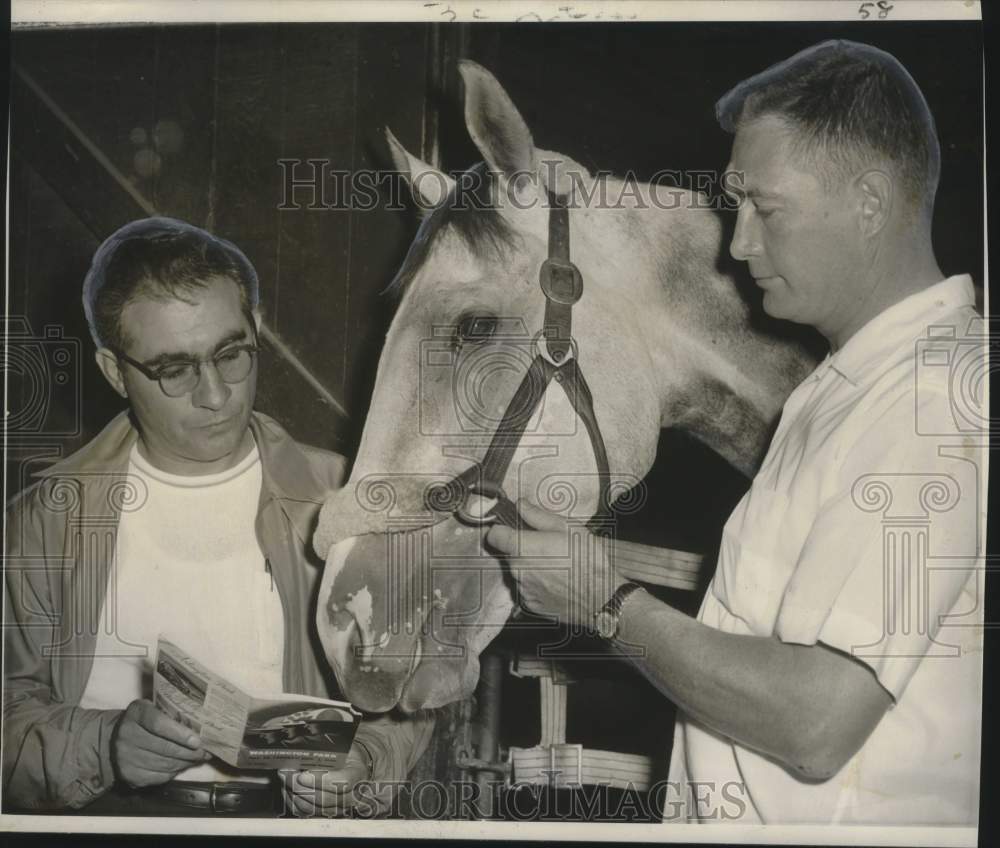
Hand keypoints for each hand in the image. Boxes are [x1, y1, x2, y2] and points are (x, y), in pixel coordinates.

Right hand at [112, 699, 209, 787]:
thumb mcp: (155, 708)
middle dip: (189, 752)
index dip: (180, 734)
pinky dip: (174, 772)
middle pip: (164, 747)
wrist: (116, 738)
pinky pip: (158, 777)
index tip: (197, 741)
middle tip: (205, 752)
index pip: (158, 724)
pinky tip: (183, 766)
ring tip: (198, 759)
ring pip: (163, 764)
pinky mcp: (128, 775)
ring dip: (185, 763)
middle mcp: (127, 735)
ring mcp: (125, 757)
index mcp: (136, 713)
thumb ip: (173, 714)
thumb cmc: (145, 720)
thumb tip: (202, 728)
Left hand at [278, 742, 371, 817]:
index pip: (342, 783)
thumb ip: (328, 739)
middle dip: (298, 785)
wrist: (356, 768)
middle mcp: (350, 796)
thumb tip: (305, 726)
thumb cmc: (348, 753)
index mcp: (357, 773)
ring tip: (283, 777)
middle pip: (322, 798)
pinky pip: (305, 813)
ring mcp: (338, 808)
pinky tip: (286, 788)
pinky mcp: (324, 814)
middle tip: (284, 772)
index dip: (321, 781)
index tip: (302, 775)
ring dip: (292, 793)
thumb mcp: (344, 741)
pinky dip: (292, 802)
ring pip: (312, 808)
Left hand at [485, 500, 626, 628]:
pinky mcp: (531, 605)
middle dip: (522, 548)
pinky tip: (557, 581)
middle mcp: (517, 570)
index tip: (512, 528)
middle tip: (547, 545)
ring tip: (557, 564)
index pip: (493, 535)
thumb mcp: (567, 527)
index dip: (502, 529)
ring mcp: (523, 590)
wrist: (603, 596)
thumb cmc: (588, 560)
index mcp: (522, 547)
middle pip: (508, 554)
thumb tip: (520, 505)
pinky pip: (527, 589)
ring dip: (530, 567)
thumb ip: (537, 515)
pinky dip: (537, 584)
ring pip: (518, 572)